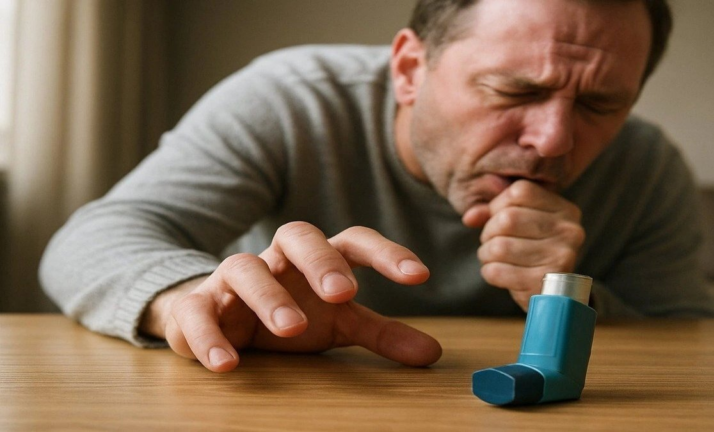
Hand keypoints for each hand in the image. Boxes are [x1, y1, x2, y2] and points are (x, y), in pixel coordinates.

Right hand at [139, 223, 441, 371]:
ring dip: (269, 295)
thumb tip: (433, 353)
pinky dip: (208, 335)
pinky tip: (227, 363)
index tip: (418, 275)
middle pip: (298, 236)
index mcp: (316, 259)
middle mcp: (277, 260)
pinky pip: (196, 311)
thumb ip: (380, 333)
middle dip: (322, 260)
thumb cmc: (287, 312)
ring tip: (291, 327)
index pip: (353, 241)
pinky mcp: (197, 306)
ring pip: (246, 268)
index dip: (386, 252)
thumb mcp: (336, 323)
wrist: (216, 315)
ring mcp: (233, 279)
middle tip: (344, 293)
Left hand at [462, 180, 584, 309]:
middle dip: (489, 232)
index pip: (520, 191)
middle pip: (507, 218)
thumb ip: (494, 212)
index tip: (498, 219)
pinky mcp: (543, 283)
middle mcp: (568, 231)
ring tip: (494, 259)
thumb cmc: (532, 252)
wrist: (553, 295)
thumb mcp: (520, 225)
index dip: (498, 205)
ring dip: (486, 254)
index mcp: (565, 210)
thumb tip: (470, 218)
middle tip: (492, 242)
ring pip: (499, 246)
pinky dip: (490, 272)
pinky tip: (501, 274)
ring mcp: (560, 258)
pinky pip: (497, 271)